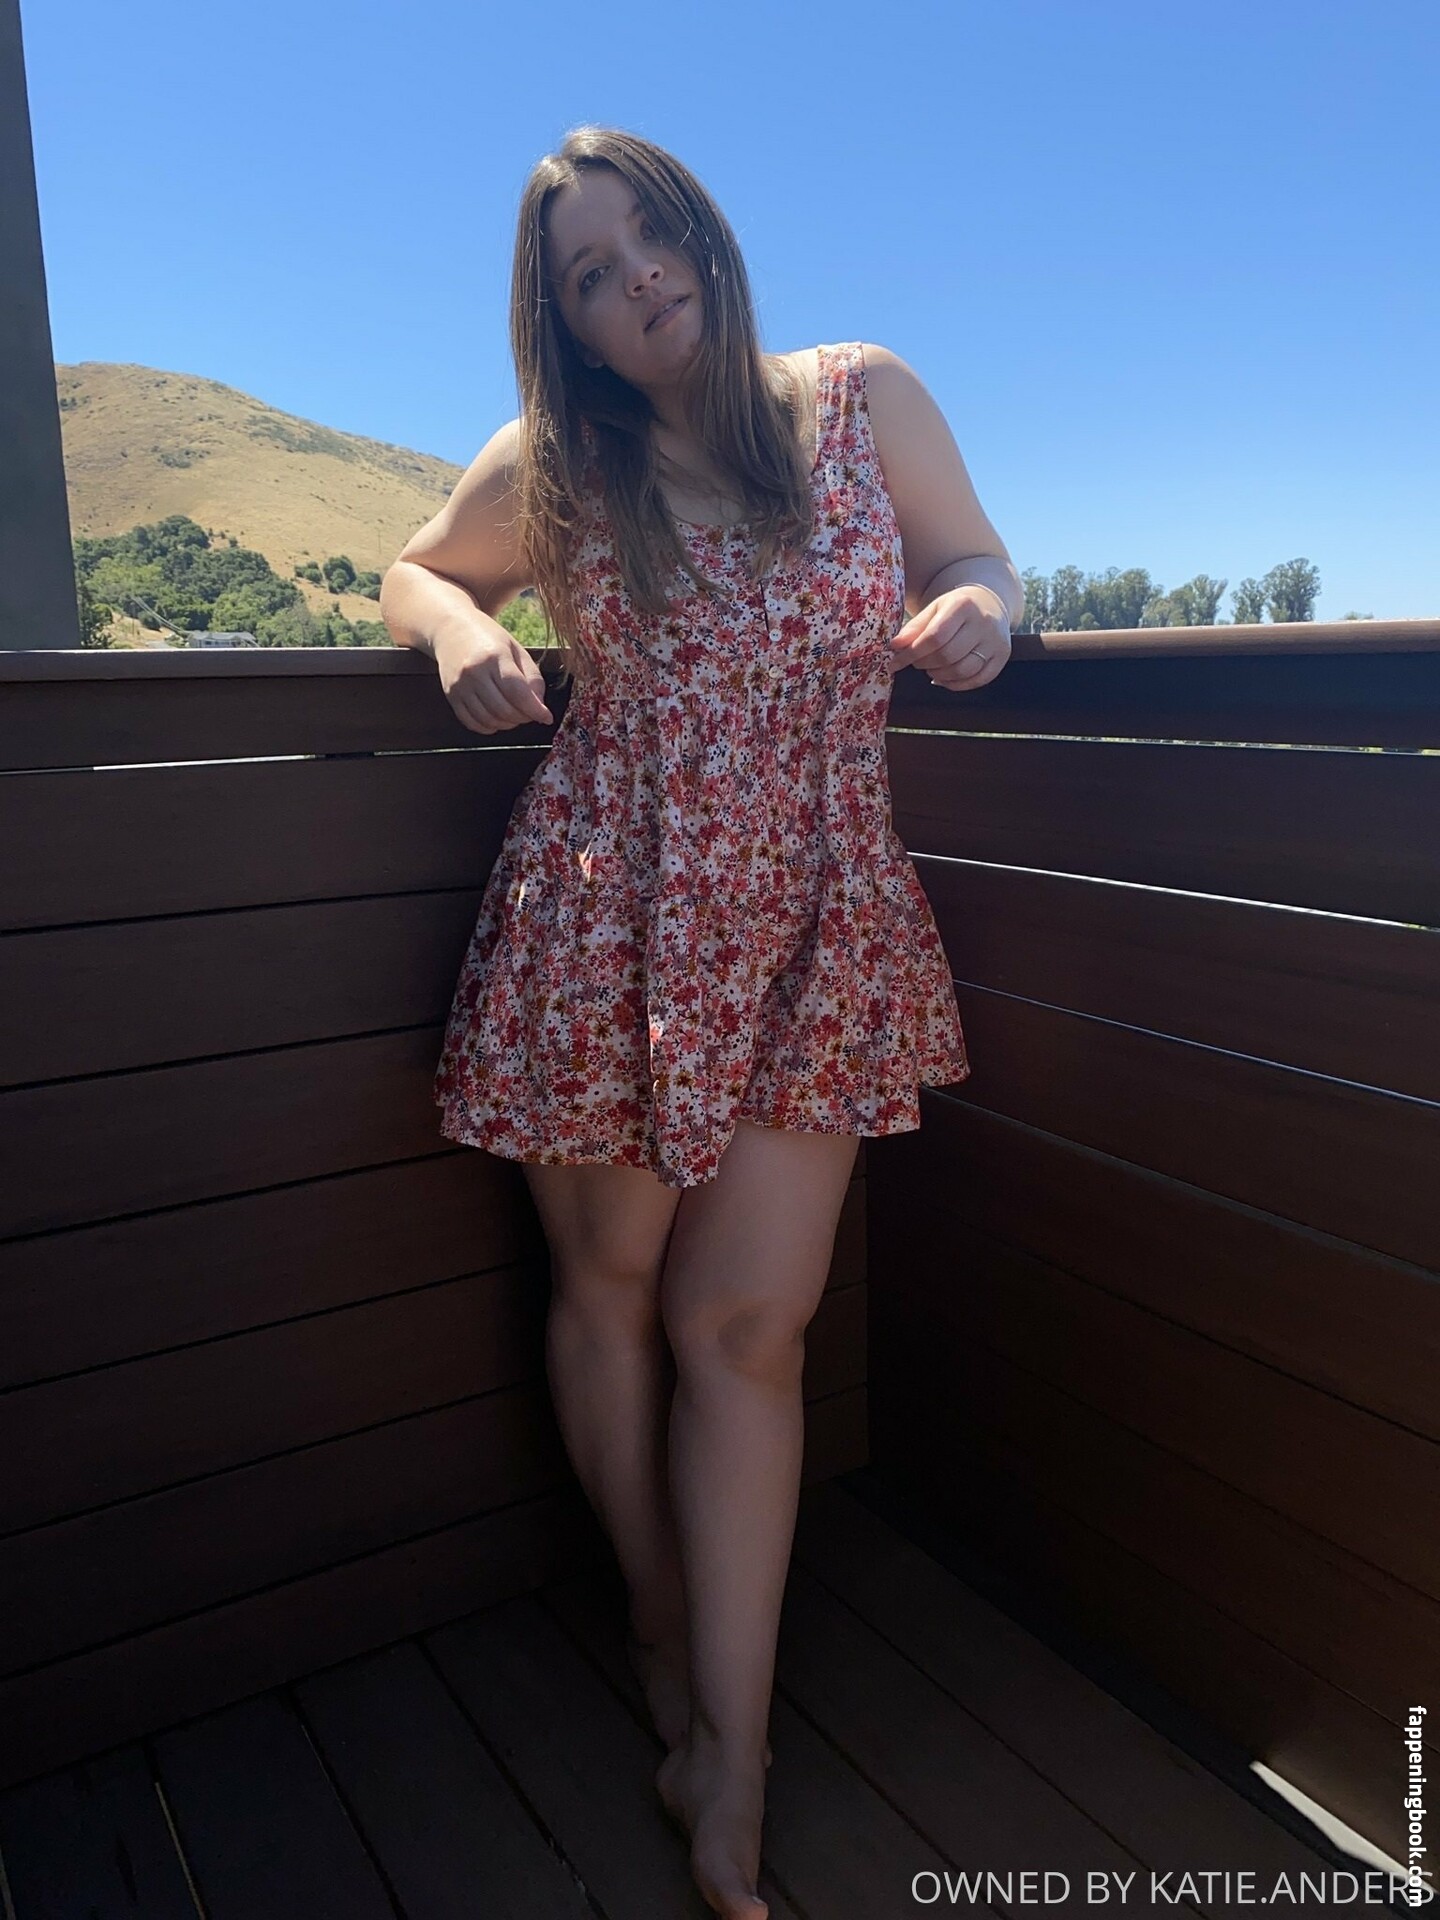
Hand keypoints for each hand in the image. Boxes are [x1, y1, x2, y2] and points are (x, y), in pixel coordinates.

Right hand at [434, 621, 554, 735]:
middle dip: (523, 718)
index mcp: (494, 656)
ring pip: (489, 719)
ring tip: (515, 715)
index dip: (535, 710)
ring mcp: (459, 685)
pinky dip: (489, 727)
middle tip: (530, 714)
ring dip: (507, 724)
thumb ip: (532, 677)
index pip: (517, 692)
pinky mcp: (451, 695)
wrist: (451, 629)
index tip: (547, 718)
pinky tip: (497, 719)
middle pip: (504, 709)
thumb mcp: (516, 649)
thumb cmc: (489, 638)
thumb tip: (540, 706)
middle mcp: (474, 671)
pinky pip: (472, 722)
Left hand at [890, 585, 1011, 690]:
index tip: (895, 663)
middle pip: (947, 655)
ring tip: (930, 668)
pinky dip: (955, 684)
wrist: (989, 603)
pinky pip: (976, 680)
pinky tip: (944, 678)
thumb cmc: (956, 608)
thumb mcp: (934, 608)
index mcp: (964, 605)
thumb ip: (914, 627)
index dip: (912, 654)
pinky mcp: (1002, 657)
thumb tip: (895, 647)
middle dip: (924, 664)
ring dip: (938, 675)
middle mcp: (984, 623)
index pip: (934, 637)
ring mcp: (996, 641)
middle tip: (916, 663)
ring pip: (962, 671)